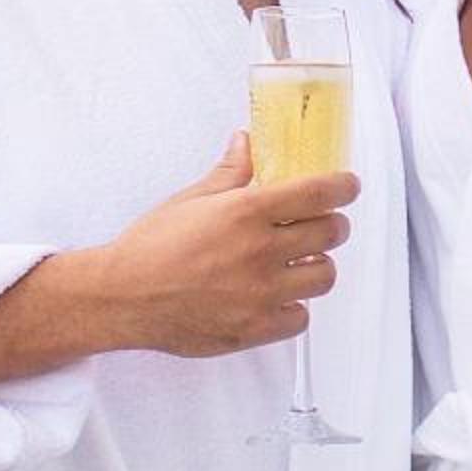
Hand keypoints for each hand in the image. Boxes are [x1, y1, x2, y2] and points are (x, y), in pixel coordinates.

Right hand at [91, 133, 357, 358]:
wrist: (122, 297)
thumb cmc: (150, 247)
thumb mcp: (190, 199)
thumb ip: (229, 173)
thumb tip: (247, 142)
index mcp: (245, 212)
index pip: (318, 194)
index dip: (343, 187)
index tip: (348, 185)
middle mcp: (260, 252)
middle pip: (331, 233)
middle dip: (332, 224)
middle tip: (321, 223)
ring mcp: (261, 294)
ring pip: (324, 276)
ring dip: (317, 265)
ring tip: (300, 262)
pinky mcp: (255, 328)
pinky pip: (301, 317)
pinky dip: (295, 306)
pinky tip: (278, 296)